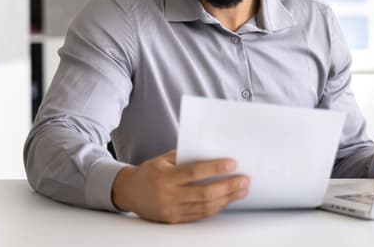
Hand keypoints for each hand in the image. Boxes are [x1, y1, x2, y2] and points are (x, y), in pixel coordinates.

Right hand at [111, 149, 248, 223]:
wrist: (128, 192)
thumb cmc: (149, 172)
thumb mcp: (163, 159)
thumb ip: (185, 157)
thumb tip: (212, 153)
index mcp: (165, 177)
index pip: (194, 172)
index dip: (215, 169)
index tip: (233, 164)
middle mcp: (168, 195)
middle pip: (204, 193)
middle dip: (227, 187)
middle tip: (244, 180)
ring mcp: (171, 210)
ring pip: (204, 207)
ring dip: (226, 199)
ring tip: (241, 191)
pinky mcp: (174, 220)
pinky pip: (199, 215)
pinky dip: (215, 208)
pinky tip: (226, 200)